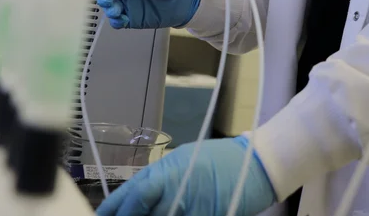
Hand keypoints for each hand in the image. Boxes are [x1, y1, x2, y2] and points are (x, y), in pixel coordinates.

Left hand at [96, 136, 275, 215]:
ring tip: (153, 214)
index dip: (113, 210)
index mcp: (164, 174)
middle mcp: (174, 194)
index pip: (130, 197)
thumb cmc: (217, 159)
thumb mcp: (180, 161)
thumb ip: (156, 180)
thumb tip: (134, 197)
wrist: (255, 165)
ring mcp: (190, 211)